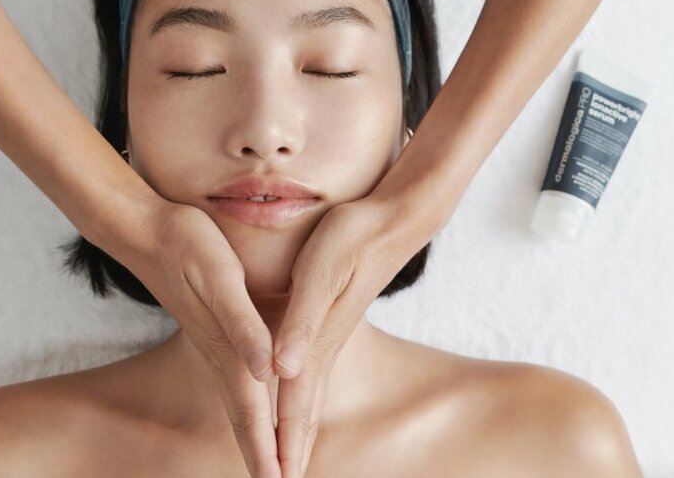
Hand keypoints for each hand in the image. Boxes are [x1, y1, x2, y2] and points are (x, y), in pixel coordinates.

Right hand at [120, 200, 281, 477]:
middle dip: (261, 457)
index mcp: (229, 347)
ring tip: (268, 463)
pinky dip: (245, 404)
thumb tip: (266, 370)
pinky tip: (251, 403)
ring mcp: (214, 344)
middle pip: (243, 417)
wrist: (149, 230)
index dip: (267, 450)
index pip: (252, 412)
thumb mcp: (222, 279)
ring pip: (237, 401)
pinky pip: (233, 379)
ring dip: (254, 436)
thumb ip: (243, 325)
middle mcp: (221, 353)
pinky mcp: (211, 330)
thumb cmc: (188, 248)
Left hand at [273, 197, 436, 477]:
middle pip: (303, 412)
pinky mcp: (330, 322)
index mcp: (315, 344)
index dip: (282, 448)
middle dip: (291, 452)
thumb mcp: (319, 276)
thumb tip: (283, 369)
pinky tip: (297, 396)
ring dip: (296, 430)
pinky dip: (301, 398)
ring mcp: (328, 337)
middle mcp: (321, 348)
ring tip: (288, 459)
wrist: (391, 220)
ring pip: (307, 395)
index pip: (294, 408)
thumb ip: (301, 323)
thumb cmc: (352, 242)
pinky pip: (311, 373)